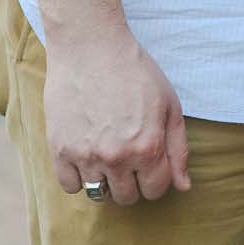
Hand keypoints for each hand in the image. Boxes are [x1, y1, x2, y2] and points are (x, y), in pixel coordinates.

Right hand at [44, 29, 190, 205]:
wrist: (90, 47)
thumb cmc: (135, 71)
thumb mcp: (169, 104)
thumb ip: (178, 149)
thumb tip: (183, 187)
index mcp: (148, 147)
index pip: (156, 190)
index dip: (157, 178)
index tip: (150, 162)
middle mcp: (118, 157)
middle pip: (128, 197)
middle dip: (133, 181)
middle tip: (129, 156)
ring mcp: (86, 155)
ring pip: (99, 195)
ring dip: (107, 181)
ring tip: (108, 155)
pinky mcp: (60, 150)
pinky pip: (70, 186)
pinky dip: (78, 177)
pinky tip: (86, 155)